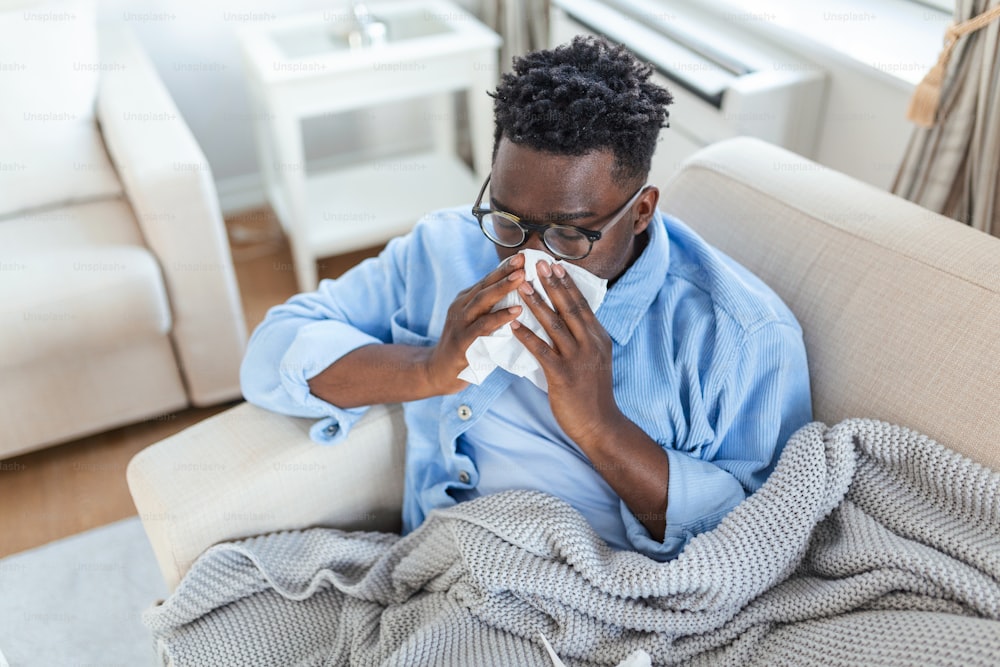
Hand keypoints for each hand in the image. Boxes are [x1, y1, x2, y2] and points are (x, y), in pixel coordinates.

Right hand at [424, 253, 525, 393]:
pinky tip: (516, 310)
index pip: (487, 280)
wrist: (439, 373)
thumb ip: (492, 310)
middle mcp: (461, 308)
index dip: (504, 268)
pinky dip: (500, 317)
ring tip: (522, 279)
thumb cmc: (466, 348)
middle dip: (505, 272)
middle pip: (485, 285)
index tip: (523, 255)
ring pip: (482, 301)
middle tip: (523, 260)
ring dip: (503, 288)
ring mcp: (459, 324)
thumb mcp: (477, 324)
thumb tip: (521, 296)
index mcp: (465, 301)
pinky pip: (483, 326)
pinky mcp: (462, 342)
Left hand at [511, 260, 624, 447]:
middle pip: (570, 307)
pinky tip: (514, 324)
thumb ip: (584, 339)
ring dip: (537, 303)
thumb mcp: (595, 359)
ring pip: (554, 325)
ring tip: (522, 286)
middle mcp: (591, 344)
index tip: (555, 264)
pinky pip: (542, 351)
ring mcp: (578, 359)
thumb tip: (569, 319)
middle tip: (538, 263)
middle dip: (552, 284)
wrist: (599, 424)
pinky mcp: (563, 375)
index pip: (582, 304)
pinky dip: (527, 336)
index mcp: (598, 338)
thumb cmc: (592, 393)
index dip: (567, 283)